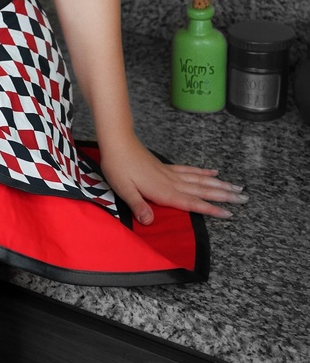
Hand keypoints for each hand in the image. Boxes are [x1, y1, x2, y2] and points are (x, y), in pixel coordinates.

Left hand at [98, 132, 246, 225]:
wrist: (117, 141)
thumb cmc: (118, 166)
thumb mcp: (123, 189)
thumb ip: (138, 205)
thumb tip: (149, 222)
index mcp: (163, 191)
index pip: (191, 203)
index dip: (210, 209)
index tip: (230, 213)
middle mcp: (171, 182)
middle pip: (202, 191)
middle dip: (224, 195)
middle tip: (245, 198)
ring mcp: (170, 173)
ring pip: (200, 180)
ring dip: (219, 185)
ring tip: (237, 187)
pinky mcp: (166, 167)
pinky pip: (189, 170)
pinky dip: (202, 172)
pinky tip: (214, 172)